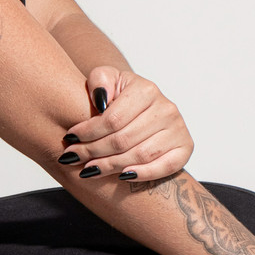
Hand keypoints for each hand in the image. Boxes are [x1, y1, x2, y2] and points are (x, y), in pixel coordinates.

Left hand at [57, 69, 193, 182]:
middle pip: (123, 140)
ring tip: (89, 169)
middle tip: (73, 158)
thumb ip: (99, 80)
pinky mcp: (185, 148)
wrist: (143, 105)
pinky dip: (144, 174)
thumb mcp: (106, 78)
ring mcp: (178, 129)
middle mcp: (167, 108)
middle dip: (93, 151)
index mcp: (147, 90)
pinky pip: (165, 167)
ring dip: (111, 165)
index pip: (112, 119)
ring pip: (140, 155)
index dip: (87, 132)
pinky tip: (123, 176)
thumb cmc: (120, 94)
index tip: (69, 139)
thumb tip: (100, 101)